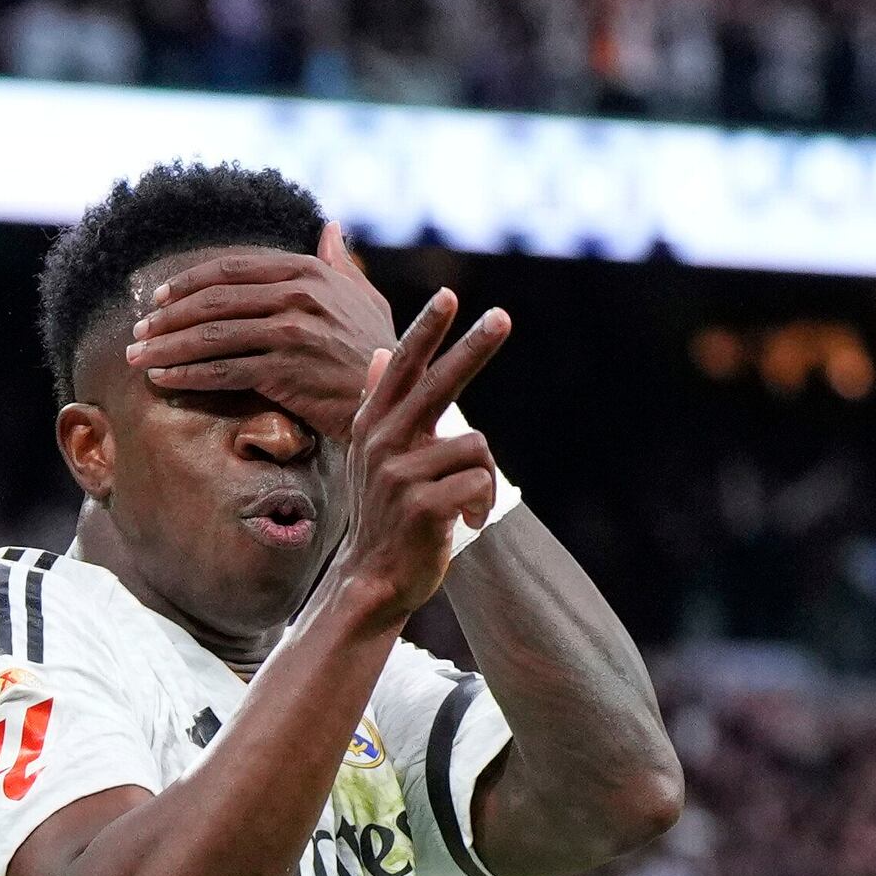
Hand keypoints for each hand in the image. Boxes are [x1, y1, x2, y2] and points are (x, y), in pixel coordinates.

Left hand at [122, 224, 397, 438]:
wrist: (394, 395)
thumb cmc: (377, 348)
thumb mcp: (364, 296)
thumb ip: (339, 263)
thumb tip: (329, 227)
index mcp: (308, 272)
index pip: (232, 270)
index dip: (188, 283)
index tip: (157, 299)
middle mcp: (297, 295)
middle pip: (214, 301)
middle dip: (167, 317)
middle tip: (137, 332)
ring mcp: (290, 332)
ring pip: (212, 336)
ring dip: (167, 347)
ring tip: (136, 357)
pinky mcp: (285, 370)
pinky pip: (223, 371)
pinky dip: (187, 375)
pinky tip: (163, 380)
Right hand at [327, 289, 514, 630]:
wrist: (372, 579)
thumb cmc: (384, 515)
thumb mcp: (373, 456)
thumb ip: (377, 403)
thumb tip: (376, 354)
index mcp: (374, 427)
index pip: (401, 368)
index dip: (425, 331)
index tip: (449, 295)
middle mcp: (382, 444)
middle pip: (438, 385)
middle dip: (472, 348)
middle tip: (502, 317)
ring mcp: (399, 475)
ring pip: (474, 446)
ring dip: (484, 477)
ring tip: (467, 504)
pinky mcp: (421, 505)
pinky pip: (478, 483)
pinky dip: (481, 503)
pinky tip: (465, 522)